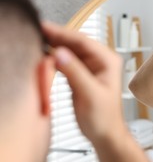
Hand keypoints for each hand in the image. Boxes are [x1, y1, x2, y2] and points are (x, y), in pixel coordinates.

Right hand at [42, 22, 125, 142]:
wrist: (104, 133)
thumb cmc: (104, 118)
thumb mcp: (90, 94)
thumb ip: (75, 73)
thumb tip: (60, 53)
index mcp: (108, 61)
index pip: (83, 41)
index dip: (62, 33)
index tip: (45, 27)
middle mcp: (100, 61)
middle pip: (75, 43)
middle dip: (56, 37)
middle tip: (36, 31)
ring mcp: (90, 67)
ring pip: (69, 51)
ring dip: (53, 46)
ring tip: (36, 40)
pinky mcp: (80, 74)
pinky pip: (66, 61)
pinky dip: (54, 58)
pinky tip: (43, 55)